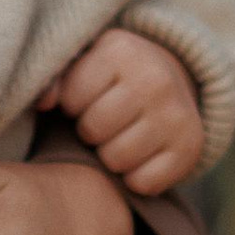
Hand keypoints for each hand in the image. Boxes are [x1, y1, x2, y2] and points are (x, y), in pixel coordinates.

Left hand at [40, 27, 204, 197]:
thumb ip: (53, 78)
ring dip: (111, 155)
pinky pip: (143, 183)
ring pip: (115, 160)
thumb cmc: (113, 77)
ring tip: (121, 136)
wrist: (174, 82)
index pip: (70, 100)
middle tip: (106, 120)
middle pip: (93, 131)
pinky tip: (141, 156)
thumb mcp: (83, 63)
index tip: (89, 97)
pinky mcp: (191, 148)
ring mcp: (176, 115)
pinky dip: (136, 178)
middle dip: (91, 131)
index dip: (73, 105)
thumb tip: (44, 102)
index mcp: (122, 50)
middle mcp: (155, 79)